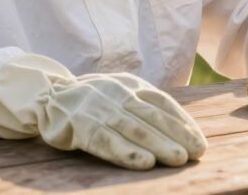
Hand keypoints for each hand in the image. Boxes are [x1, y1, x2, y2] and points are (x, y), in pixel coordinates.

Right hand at [39, 72, 207, 169]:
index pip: (163, 103)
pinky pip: (108, 141)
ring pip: (134, 129)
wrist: (48, 95)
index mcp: (130, 84)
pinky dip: (128, 152)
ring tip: (178, 159)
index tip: (199, 141)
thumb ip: (144, 103)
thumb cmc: (94, 99)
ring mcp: (99, 109)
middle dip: (177, 135)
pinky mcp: (82, 126)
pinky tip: (144, 163)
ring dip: (159, 145)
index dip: (183, 123)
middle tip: (197, 152)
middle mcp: (117, 94)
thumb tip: (181, 127)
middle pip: (153, 116)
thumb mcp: (120, 90)